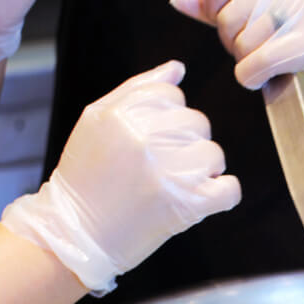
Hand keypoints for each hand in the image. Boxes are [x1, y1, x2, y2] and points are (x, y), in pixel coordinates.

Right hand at [1, 61, 241, 294]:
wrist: (74, 235)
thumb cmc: (85, 179)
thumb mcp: (96, 121)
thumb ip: (137, 89)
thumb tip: (178, 68)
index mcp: (123, 114)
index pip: (173, 95)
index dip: (167, 120)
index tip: (150, 143)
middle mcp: (146, 139)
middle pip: (197, 123)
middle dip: (185, 145)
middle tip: (159, 170)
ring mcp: (169, 172)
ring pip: (214, 154)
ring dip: (202, 171)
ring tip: (173, 187)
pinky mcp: (187, 205)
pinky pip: (229, 189)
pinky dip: (222, 196)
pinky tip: (200, 200)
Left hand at [170, 0, 303, 127]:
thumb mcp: (272, 14)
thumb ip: (224, 6)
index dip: (215, 8)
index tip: (232, 26)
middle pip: (227, 19)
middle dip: (237, 46)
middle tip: (266, 53)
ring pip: (240, 45)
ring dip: (251, 65)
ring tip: (277, 64)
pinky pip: (256, 64)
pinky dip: (255, 79)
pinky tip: (269, 79)